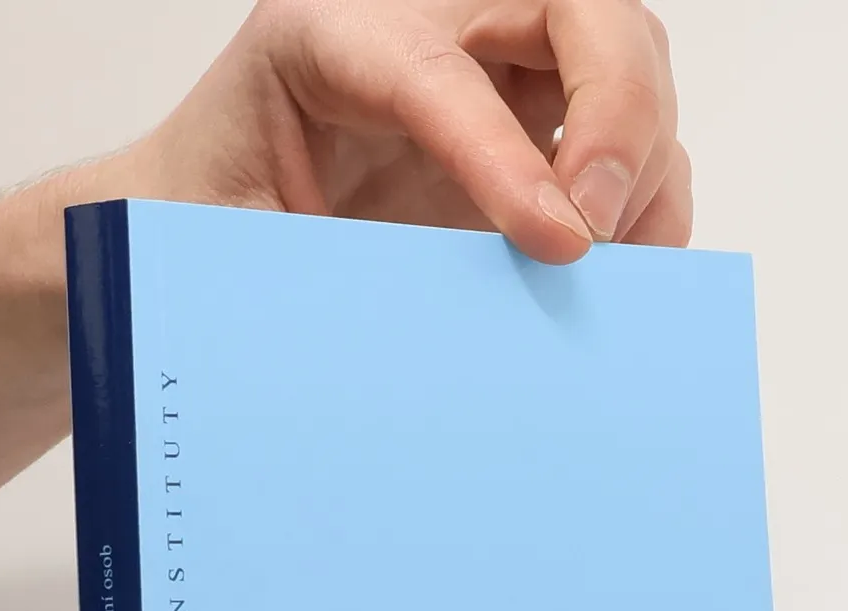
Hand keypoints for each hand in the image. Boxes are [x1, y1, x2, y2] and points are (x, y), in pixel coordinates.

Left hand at [125, 0, 688, 263]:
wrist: (197, 222)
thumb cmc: (207, 223)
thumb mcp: (227, 243)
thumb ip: (311, 271)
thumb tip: (431, 340)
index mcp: (327, 33)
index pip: (437, 71)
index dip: (505, 157)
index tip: (557, 242)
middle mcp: (427, 23)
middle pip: (577, 10)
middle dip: (615, 115)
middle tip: (595, 233)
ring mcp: (491, 71)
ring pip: (624, 61)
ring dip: (643, 163)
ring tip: (610, 268)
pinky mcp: (528, 129)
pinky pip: (630, 137)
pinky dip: (650, 203)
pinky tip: (628, 273)